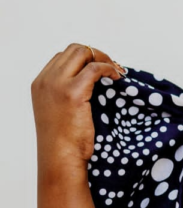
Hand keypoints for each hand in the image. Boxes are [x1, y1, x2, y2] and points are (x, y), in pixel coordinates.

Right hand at [31, 43, 124, 167]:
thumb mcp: (59, 111)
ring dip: (103, 58)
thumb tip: (94, 82)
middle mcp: (46, 80)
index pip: (63, 57)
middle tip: (112, 67)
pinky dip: (109, 68)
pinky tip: (118, 77)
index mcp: (40, 84)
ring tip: (116, 71)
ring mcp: (57, 84)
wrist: (61, 158)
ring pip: (83, 52)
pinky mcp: (73, 92)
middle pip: (73, 50)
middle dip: (96, 54)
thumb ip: (68, 92)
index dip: (85, 59)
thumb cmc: (64, 141)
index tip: (101, 68)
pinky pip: (95, 68)